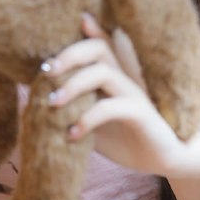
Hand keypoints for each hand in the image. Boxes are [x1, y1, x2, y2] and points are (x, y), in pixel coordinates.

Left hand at [42, 16, 185, 175]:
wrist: (164, 160)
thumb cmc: (126, 141)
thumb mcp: (93, 124)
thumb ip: (72, 110)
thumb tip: (36, 105)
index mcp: (112, 78)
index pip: (96, 46)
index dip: (73, 39)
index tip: (46, 52)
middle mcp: (124, 79)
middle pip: (98, 48)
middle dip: (69, 55)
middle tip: (45, 72)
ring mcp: (134, 94)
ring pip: (103, 72)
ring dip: (73, 84)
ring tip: (53, 103)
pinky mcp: (141, 114)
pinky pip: (112, 107)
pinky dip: (88, 119)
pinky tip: (73, 135)